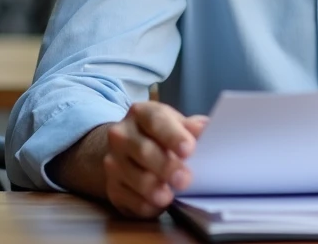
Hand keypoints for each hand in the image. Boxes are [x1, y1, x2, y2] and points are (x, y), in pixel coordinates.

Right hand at [103, 102, 208, 218]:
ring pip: (134, 177)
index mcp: (141, 113)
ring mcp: (113, 162)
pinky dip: (145, 204)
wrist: (125, 148)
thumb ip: (191, 127)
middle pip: (144, 151)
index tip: (189, 149)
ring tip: (169, 196)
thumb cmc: (159, 134)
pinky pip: (128, 199)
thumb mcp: (175, 123)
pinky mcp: (112, 187)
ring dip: (153, 189)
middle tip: (185, 179)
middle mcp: (122, 135)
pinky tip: (158, 204)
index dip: (173, 136)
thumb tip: (205, 129)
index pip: (156, 121)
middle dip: (166, 167)